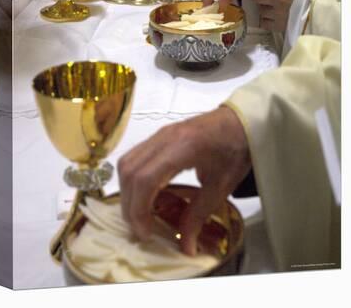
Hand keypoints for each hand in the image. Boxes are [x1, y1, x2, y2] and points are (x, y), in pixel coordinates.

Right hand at [118, 106, 250, 255]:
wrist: (241, 121)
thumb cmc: (235, 149)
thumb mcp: (222, 186)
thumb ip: (199, 215)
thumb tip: (185, 247)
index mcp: (182, 147)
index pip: (145, 178)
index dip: (139, 209)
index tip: (146, 232)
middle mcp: (163, 137)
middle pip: (129, 171)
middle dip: (129, 205)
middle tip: (141, 229)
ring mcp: (158, 134)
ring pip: (127, 163)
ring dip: (127, 192)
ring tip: (140, 214)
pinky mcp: (158, 136)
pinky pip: (134, 157)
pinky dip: (133, 180)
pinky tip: (146, 195)